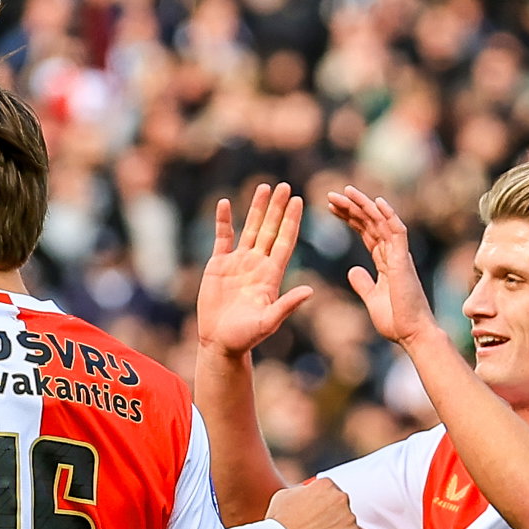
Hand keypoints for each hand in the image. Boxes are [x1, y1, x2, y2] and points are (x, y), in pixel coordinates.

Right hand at [197, 180, 314, 353]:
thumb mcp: (268, 321)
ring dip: (257, 208)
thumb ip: (287, 305)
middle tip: (285, 186)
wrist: (220, 342)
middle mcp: (257, 264)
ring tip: (263, 187)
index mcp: (272, 275)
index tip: (298, 201)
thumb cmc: (246, 337)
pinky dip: (224, 220)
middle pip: (270, 230)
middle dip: (277, 208)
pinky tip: (226, 203)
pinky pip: (222, 237)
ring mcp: (238, 262)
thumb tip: (310, 291)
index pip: (285, 242)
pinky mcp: (218, 265)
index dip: (291, 221)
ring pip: (250, 229)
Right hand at [266, 476, 357, 528]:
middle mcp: (341, 498)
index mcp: (326, 485)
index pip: (330, 493)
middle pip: (341, 508)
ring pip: (346, 524)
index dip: (320, 505)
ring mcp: (348, 518)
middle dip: (331, 517)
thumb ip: (302, 491)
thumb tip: (307, 493)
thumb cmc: (279, 522)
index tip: (313, 516)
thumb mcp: (285, 495)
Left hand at [327, 187, 438, 347]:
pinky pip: (397, 232)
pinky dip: (388, 216)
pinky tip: (376, 202)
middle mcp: (394, 254)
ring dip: (364, 206)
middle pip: (371, 223)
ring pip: (381, 222)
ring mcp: (399, 256)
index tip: (332, 208)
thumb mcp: (372, 299)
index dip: (350, 219)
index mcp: (385, 262)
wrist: (412, 335)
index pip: (366, 233)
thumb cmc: (396, 321)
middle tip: (332, 195)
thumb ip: (363, 284)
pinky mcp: (403, 261)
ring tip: (345, 192)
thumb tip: (352, 271)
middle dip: (352, 208)